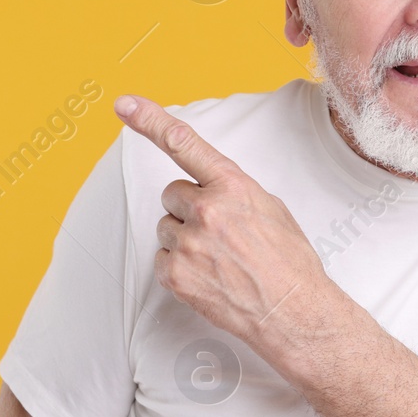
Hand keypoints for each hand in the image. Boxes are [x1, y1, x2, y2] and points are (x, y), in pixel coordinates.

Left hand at [113, 94, 342, 363]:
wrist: (293, 312)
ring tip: (219, 259)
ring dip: (184, 239)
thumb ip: (234, 191)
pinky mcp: (175, 274)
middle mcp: (207, 209)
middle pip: (172, 194)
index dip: (150, 120)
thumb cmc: (289, 262)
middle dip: (189, 209)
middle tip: (218, 233)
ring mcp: (188, 243)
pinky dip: (179, 267)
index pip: (185, 144)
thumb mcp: (271, 208)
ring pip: (166, 227)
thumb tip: (210, 189)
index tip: (124, 105)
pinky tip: (208, 277)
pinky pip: (161, 258)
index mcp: (233, 186)